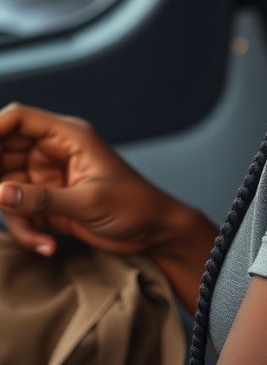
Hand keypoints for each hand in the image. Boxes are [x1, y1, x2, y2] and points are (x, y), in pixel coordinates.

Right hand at [0, 101, 181, 256]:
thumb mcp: (89, 202)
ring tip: (39, 237)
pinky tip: (48, 245)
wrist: (154, 232)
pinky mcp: (49, 202)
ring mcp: (49, 177)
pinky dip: (27, 230)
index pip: (19, 119)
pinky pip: (21, 212)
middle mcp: (54, 151)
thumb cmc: (133, 206)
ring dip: (16, 215)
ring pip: (8, 188)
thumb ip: (42, 198)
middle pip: (4, 152)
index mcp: (68, 136)